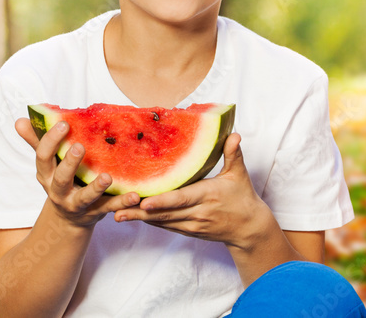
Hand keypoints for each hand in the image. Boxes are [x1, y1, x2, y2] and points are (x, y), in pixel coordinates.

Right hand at [15, 117, 140, 229]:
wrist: (68, 219)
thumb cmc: (60, 180)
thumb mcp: (48, 164)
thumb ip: (37, 141)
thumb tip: (20, 120)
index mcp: (47, 175)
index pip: (43, 157)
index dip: (51, 141)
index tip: (64, 124)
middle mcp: (58, 192)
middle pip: (61, 178)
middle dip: (69, 163)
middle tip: (80, 146)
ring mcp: (77, 204)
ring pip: (85, 198)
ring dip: (96, 188)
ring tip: (107, 177)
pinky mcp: (96, 213)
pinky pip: (109, 208)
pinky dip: (122, 203)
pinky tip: (135, 195)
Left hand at [111, 133, 274, 249]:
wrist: (248, 229)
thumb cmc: (243, 198)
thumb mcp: (239, 175)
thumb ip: (233, 154)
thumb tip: (233, 134)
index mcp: (207, 195)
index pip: (181, 199)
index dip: (162, 201)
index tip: (144, 201)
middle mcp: (197, 212)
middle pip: (165, 213)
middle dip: (140, 212)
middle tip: (117, 209)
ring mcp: (192, 224)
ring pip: (162, 221)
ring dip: (140, 218)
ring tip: (117, 213)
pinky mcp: (189, 231)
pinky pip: (167, 226)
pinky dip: (151, 221)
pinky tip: (134, 215)